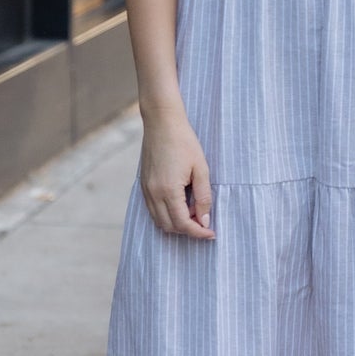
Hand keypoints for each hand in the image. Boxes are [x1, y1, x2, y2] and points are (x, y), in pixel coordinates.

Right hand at [139, 110, 214, 238]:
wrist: (162, 122)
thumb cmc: (184, 142)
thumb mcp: (201, 169)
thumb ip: (203, 197)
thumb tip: (204, 220)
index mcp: (168, 191)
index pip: (183, 224)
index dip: (198, 232)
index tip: (211, 233)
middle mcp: (153, 194)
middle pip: (170, 227)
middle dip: (188, 229)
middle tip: (205, 220)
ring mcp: (146, 190)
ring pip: (159, 221)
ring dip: (177, 223)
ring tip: (194, 210)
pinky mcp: (143, 185)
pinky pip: (153, 210)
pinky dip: (167, 214)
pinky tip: (181, 203)